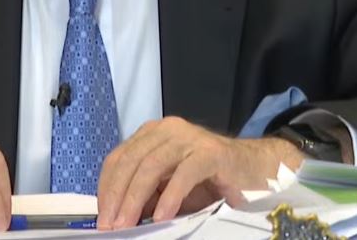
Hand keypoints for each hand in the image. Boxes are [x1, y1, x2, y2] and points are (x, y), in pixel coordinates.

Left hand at [96, 117, 305, 229]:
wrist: (255, 172)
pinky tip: (161, 217)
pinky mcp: (211, 152)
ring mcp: (189, 138)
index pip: (119, 158)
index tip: (100, 216)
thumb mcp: (169, 189)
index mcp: (152, 135)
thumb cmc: (209, 182)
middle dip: (116, 196)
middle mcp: (167, 130)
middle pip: (131, 161)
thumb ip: (146, 195)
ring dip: (135, 199)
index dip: (106, 188)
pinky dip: (170, 197)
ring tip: (127, 224)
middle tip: (110, 225)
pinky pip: (184, 174)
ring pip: (151, 165)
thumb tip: (117, 216)